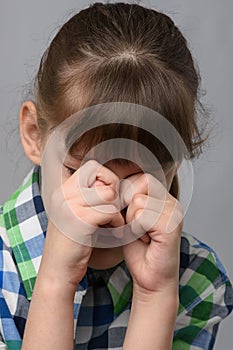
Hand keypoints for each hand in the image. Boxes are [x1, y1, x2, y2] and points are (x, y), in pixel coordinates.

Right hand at [39, 160, 124, 289]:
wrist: (58, 271)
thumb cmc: (72, 244)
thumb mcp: (76, 214)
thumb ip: (89, 197)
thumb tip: (112, 183)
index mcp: (63, 189)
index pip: (92, 166)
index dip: (107, 178)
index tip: (110, 199)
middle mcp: (64, 193)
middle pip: (103, 175)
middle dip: (114, 192)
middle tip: (114, 210)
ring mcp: (69, 205)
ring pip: (109, 194)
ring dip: (117, 210)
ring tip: (114, 224)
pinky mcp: (79, 220)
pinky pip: (110, 212)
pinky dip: (117, 223)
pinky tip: (113, 234)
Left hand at [121, 173, 182, 296]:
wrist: (150, 278)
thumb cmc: (138, 248)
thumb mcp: (128, 217)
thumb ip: (126, 199)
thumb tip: (111, 183)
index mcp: (164, 198)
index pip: (141, 178)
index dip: (125, 193)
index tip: (123, 214)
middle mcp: (172, 202)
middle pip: (142, 182)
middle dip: (127, 203)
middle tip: (130, 224)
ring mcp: (174, 213)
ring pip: (138, 201)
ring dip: (130, 219)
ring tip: (138, 233)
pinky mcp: (171, 226)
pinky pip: (141, 216)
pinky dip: (135, 229)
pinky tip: (143, 240)